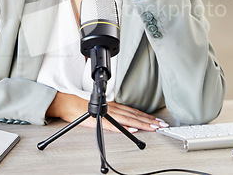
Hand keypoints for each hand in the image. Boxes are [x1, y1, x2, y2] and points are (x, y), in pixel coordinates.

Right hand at [46, 92, 168, 132]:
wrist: (69, 104)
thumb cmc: (84, 106)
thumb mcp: (103, 109)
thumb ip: (114, 114)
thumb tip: (127, 122)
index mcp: (116, 106)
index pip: (135, 112)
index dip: (147, 116)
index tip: (158, 121)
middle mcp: (115, 109)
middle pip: (135, 116)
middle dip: (150, 121)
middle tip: (162, 125)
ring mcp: (109, 114)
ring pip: (129, 120)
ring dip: (143, 124)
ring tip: (154, 127)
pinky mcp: (101, 121)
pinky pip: (115, 125)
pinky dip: (125, 127)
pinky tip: (134, 129)